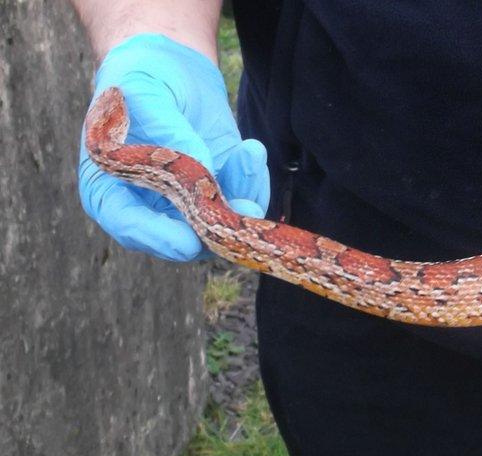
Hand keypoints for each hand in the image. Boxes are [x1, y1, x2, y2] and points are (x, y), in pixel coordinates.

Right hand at [78, 34, 269, 260]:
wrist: (172, 68)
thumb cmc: (141, 76)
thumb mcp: (147, 93)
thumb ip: (169, 130)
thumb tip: (204, 167)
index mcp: (110, 188)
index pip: (129, 225)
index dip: (158, 238)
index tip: (188, 243)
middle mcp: (149, 206)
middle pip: (183, 237)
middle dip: (217, 227)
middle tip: (247, 208)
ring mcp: (188, 202)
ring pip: (220, 223)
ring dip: (242, 196)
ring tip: (250, 154)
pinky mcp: (220, 190)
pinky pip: (241, 199)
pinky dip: (252, 182)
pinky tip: (251, 152)